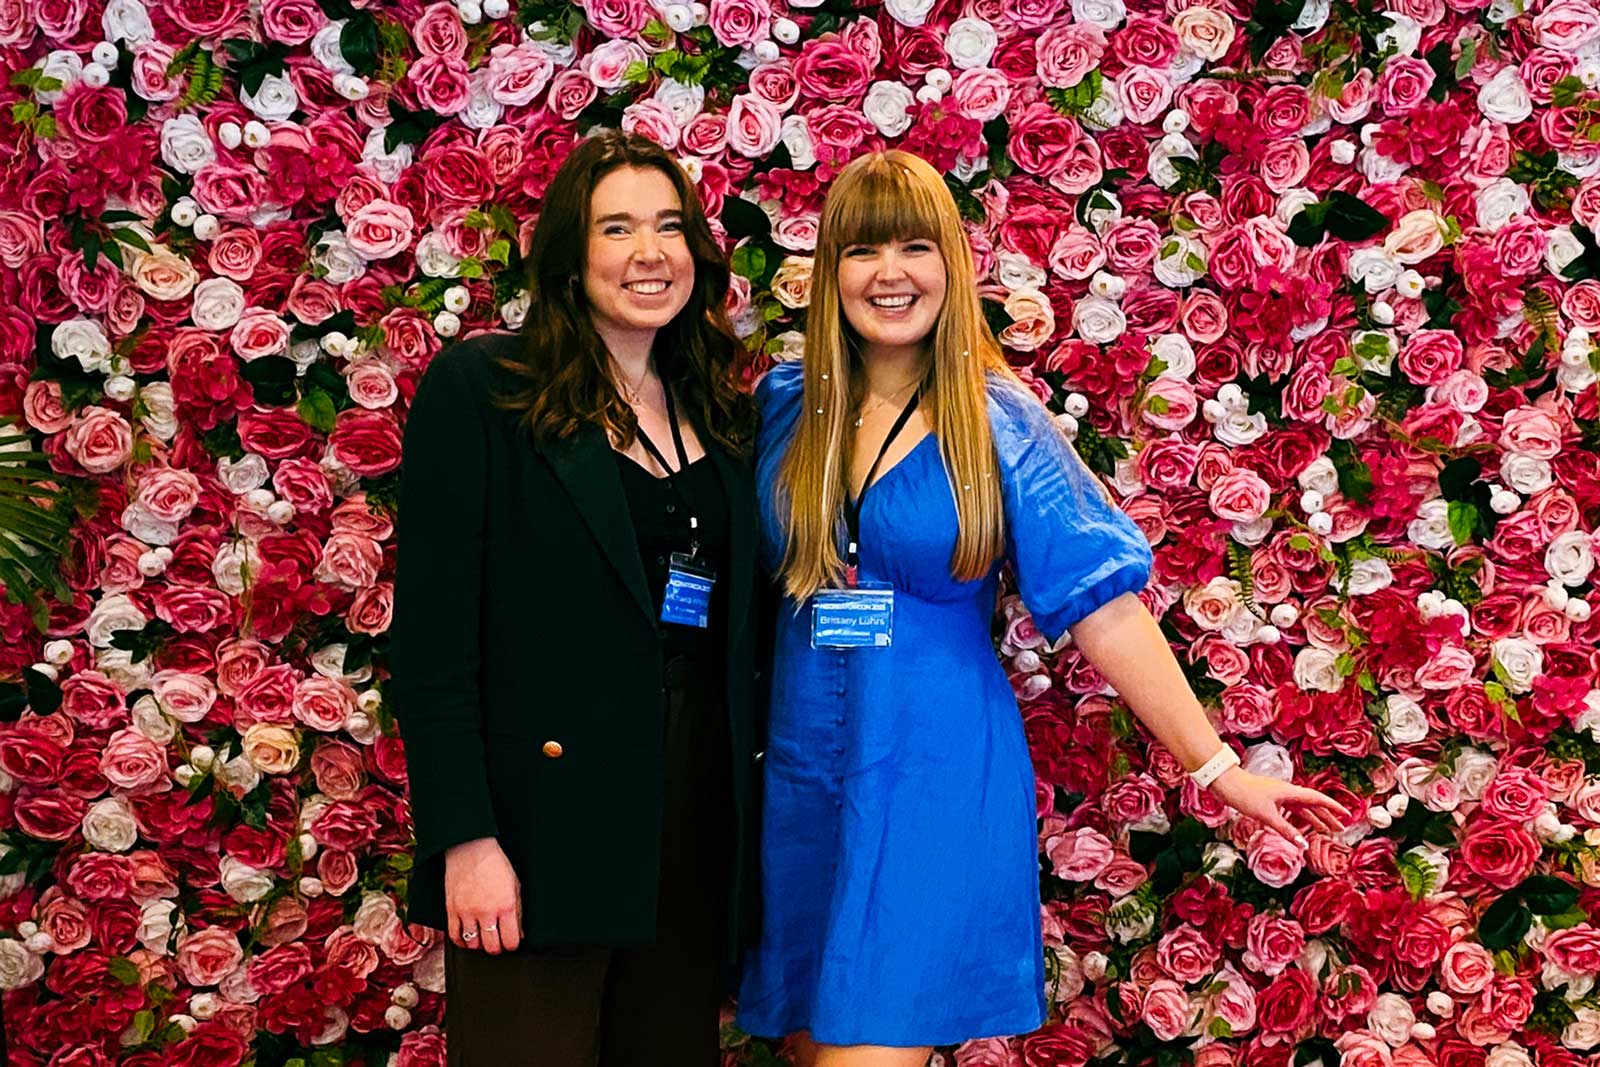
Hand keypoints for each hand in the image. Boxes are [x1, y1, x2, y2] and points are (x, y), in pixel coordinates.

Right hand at [444, 837, 521, 953]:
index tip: (510, 942)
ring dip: (479, 945)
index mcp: (506, 906)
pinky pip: (455, 936)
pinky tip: (468, 937)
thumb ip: (518, 912)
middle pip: (491, 947)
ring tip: (483, 938)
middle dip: (497, 948)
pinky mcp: (452, 910)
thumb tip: (519, 933)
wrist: (471, 849)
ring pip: (473, 945)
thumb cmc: (494, 864)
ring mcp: (467, 912)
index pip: (510, 941)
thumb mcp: (515, 886)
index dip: (512, 945)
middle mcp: (486, 912)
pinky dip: (462, 941)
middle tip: (497, 942)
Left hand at [1210, 767, 1350, 847]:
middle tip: (1340, 829)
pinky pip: (1290, 810)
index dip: (1334, 808)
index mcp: (1291, 792)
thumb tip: (1303, 845)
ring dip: (1314, 819)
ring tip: (1325, 831)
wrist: (1226, 783)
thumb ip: (1286, 830)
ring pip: (1301, 808)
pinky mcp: (1270, 799)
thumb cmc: (1246, 796)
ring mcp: (1278, 795)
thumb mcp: (1267, 815)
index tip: (1348, 815)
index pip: (1318, 799)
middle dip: (1327, 817)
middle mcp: (1287, 792)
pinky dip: (1298, 819)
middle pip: (1312, 805)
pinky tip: (1300, 827)